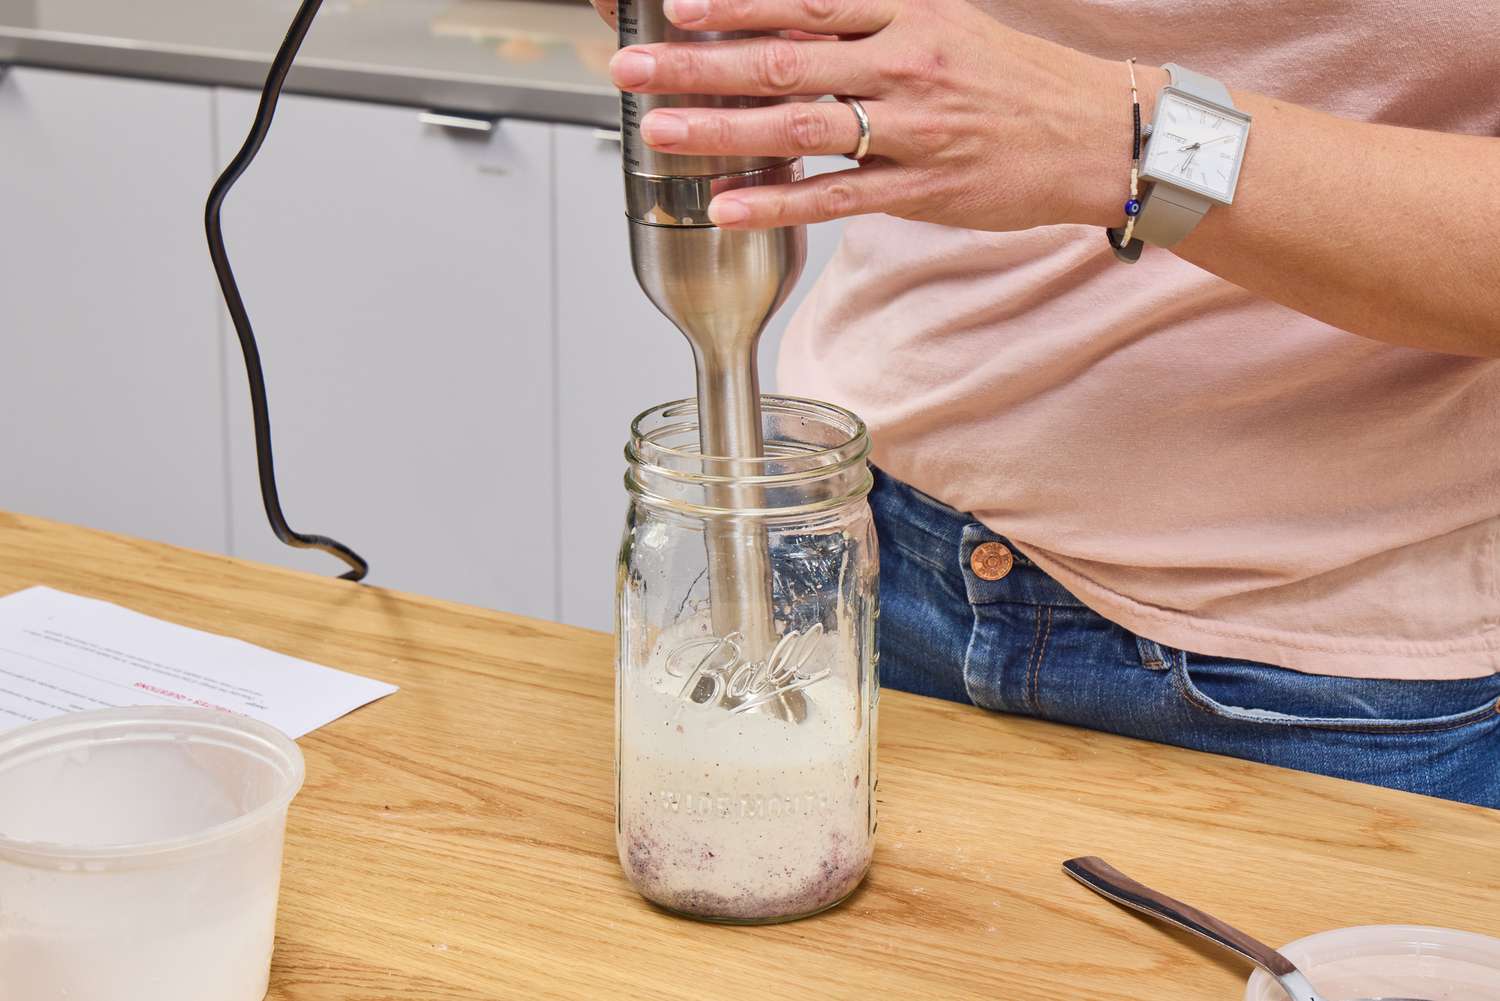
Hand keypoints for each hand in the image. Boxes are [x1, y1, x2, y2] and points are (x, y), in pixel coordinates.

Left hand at [608, 0, 1155, 230]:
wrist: (1099, 134)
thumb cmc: (1014, 80)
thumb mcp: (945, 23)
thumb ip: (866, 24)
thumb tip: (787, 26)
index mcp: (909, 13)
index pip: (803, 0)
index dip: (733, 2)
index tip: (674, 3)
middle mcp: (904, 63)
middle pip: (783, 59)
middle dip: (698, 63)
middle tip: (632, 65)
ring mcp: (912, 129)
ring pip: (801, 128)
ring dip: (720, 130)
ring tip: (659, 129)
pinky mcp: (922, 189)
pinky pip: (836, 197)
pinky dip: (777, 201)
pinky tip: (727, 204)